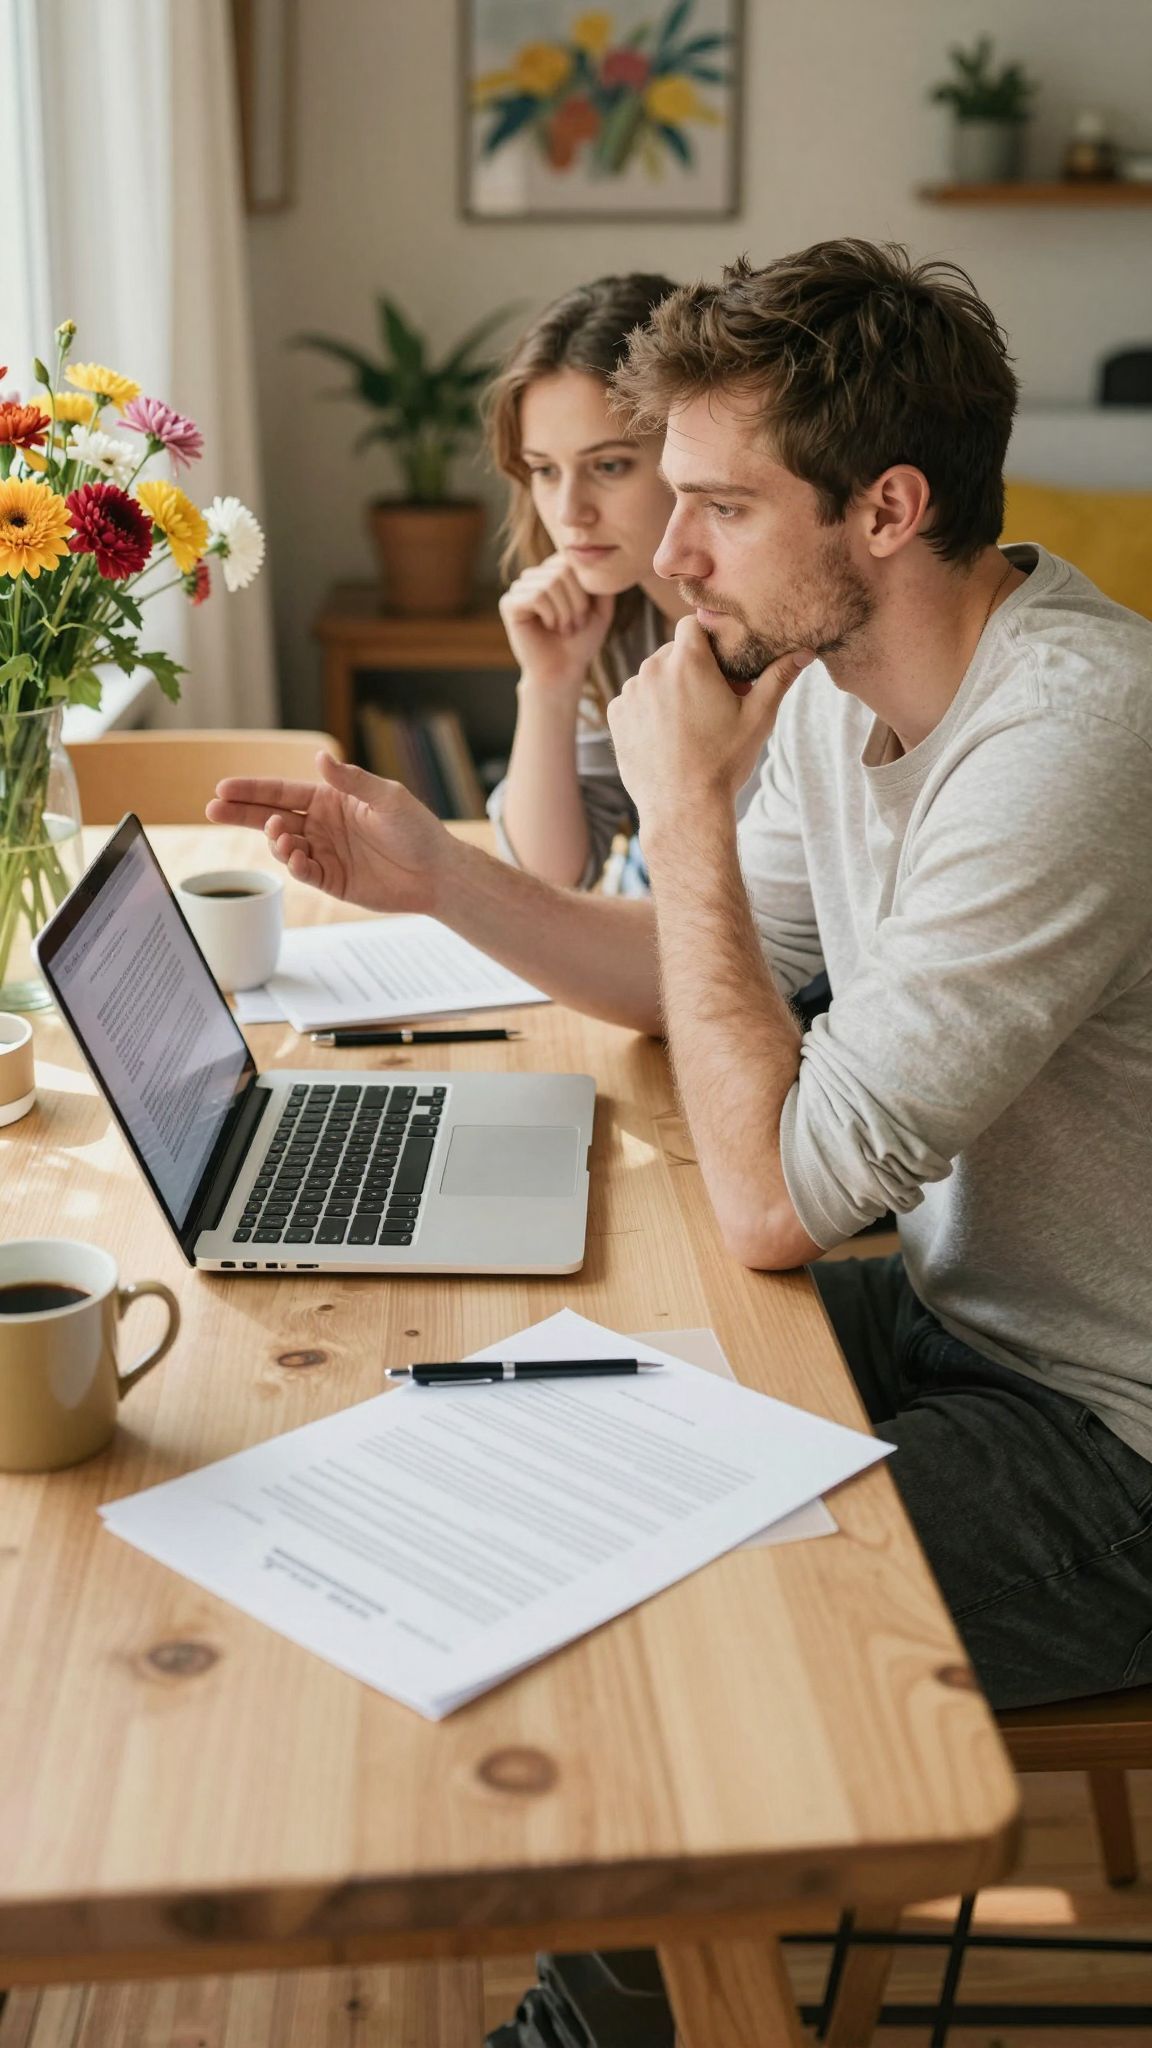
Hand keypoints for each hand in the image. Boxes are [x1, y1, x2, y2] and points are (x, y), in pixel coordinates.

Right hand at [205, 753, 459, 915]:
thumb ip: (352, 781)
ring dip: (275, 839)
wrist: (436, 872)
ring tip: (280, 834)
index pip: (282, 791)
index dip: (252, 790)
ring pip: (283, 845)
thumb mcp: (387, 798)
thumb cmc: (417, 829)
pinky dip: (294, 865)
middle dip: (241, 813)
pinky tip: (295, 857)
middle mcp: (321, 825)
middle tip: (212, 809)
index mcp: (330, 799)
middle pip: (270, 816)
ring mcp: (324, 852)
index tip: (223, 788)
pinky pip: (303, 872)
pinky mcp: (331, 880)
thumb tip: (320, 758)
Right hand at [499, 553, 614, 702]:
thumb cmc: (580, 642)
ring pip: (550, 583)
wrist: (563, 670)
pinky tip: (549, 627)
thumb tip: (599, 559)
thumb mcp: (601, 609)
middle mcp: (534, 576)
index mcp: (552, 572)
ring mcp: (519, 589)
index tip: (584, 615)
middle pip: (562, 569)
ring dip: (564, 611)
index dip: (584, 589)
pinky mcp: (509, 604)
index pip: (572, 560)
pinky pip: (536, 596)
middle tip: (574, 625)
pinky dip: (550, 614)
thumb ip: (602, 584)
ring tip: (563, 628)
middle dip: (576, 602)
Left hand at [606, 616, 813, 827]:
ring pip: (652, 676)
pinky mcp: (616, 715)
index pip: (693, 624)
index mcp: (688, 660)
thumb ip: (778, 677)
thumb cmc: (724, 762)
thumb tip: (804, 651)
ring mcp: (630, 692)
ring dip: (667, 688)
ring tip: (688, 723)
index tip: (719, 665)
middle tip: (710, 701)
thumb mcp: (758, 718)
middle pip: (672, 652)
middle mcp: (653, 669)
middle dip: (690, 668)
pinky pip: (633, 699)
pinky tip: (666, 735)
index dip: (707, 640)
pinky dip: (647, 709)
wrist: (683, 808)